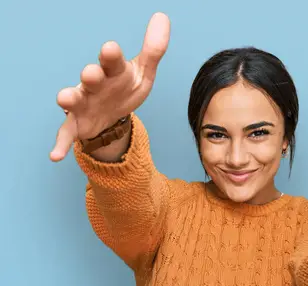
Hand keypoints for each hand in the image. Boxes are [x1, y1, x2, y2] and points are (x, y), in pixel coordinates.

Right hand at [50, 12, 170, 161]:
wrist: (112, 114)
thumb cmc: (124, 87)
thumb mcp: (143, 72)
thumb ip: (153, 49)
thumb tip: (162, 17)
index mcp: (113, 71)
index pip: (112, 61)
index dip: (111, 56)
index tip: (110, 48)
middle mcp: (94, 84)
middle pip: (91, 77)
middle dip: (91, 75)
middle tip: (91, 73)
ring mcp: (83, 103)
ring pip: (74, 99)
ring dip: (69, 98)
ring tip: (65, 98)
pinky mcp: (77, 123)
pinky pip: (66, 133)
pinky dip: (60, 144)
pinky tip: (55, 155)